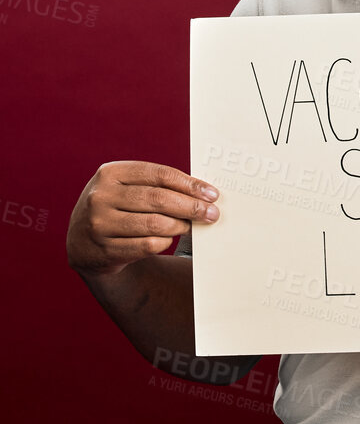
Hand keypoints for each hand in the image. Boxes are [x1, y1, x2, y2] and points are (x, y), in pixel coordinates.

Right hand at [66, 161, 219, 278]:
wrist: (83, 243)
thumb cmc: (118, 207)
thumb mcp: (128, 187)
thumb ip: (158, 185)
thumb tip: (203, 191)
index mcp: (110, 173)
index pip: (160, 174)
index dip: (190, 184)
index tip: (212, 194)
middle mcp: (100, 196)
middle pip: (159, 199)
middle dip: (191, 207)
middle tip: (212, 214)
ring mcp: (99, 224)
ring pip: (155, 224)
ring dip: (180, 226)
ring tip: (191, 226)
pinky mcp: (103, 250)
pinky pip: (147, 245)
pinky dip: (165, 242)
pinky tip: (168, 238)